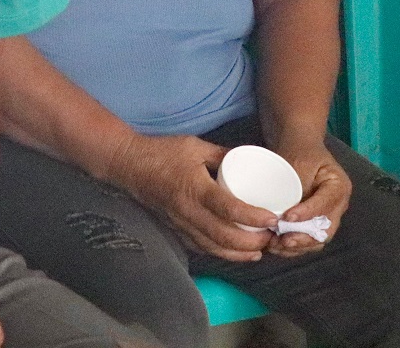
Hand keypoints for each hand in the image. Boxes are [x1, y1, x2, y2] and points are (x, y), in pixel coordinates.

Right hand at [106, 133, 274, 261]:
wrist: (127, 164)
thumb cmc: (161, 151)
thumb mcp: (195, 146)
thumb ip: (223, 154)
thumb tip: (251, 158)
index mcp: (195, 188)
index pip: (229, 209)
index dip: (254, 217)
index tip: (272, 218)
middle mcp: (188, 210)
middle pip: (225, 237)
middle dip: (253, 242)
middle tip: (271, 237)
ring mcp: (180, 223)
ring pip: (213, 248)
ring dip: (239, 254)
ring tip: (259, 250)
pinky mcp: (175, 229)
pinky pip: (200, 247)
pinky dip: (220, 253)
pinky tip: (235, 252)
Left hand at [267, 143, 350, 256]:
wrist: (298, 146)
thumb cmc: (299, 150)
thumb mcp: (299, 160)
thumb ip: (296, 185)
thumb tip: (284, 213)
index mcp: (339, 187)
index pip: (325, 205)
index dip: (307, 214)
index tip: (286, 218)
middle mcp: (337, 205)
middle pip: (326, 229)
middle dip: (303, 238)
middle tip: (282, 240)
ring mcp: (326, 215)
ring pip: (316, 239)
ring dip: (297, 246)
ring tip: (275, 245)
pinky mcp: (313, 221)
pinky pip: (307, 239)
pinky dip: (293, 246)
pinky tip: (275, 246)